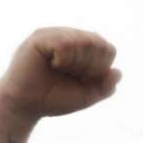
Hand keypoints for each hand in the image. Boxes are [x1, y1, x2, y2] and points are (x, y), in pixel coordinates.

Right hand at [0, 28, 120, 122]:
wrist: (24, 106)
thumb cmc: (52, 99)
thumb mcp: (85, 96)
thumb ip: (104, 87)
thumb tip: (118, 73)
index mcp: (81, 48)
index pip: (107, 49)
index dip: (101, 68)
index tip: (82, 80)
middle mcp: (69, 37)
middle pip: (98, 43)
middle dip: (90, 66)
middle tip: (71, 76)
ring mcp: (54, 35)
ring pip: (83, 40)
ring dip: (77, 62)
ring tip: (60, 69)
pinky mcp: (40, 38)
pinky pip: (64, 42)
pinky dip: (63, 58)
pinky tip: (53, 64)